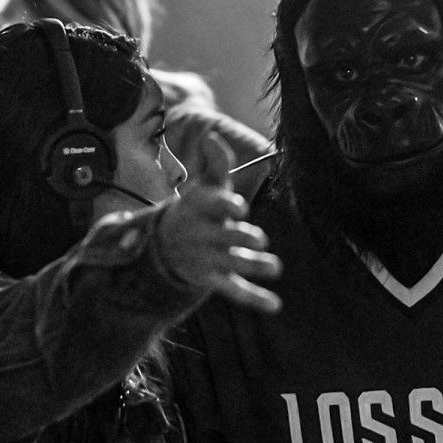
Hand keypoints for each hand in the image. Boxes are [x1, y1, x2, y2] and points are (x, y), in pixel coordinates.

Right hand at [157, 134, 281, 313]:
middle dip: (241, 238)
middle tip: (259, 240)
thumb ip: (215, 163)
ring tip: (275, 267)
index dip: (226, 207)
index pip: (212, 205)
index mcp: (200, 207)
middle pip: (224, 237)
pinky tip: (275, 305)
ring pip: (232, 263)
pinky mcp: (214, 279)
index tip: (240, 208)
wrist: (167, 244)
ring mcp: (207, 258)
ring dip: (253, 265)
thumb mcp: (206, 186)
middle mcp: (202, 234)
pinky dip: (254, 298)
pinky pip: (234, 290)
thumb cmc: (198, 209)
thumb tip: (213, 136)